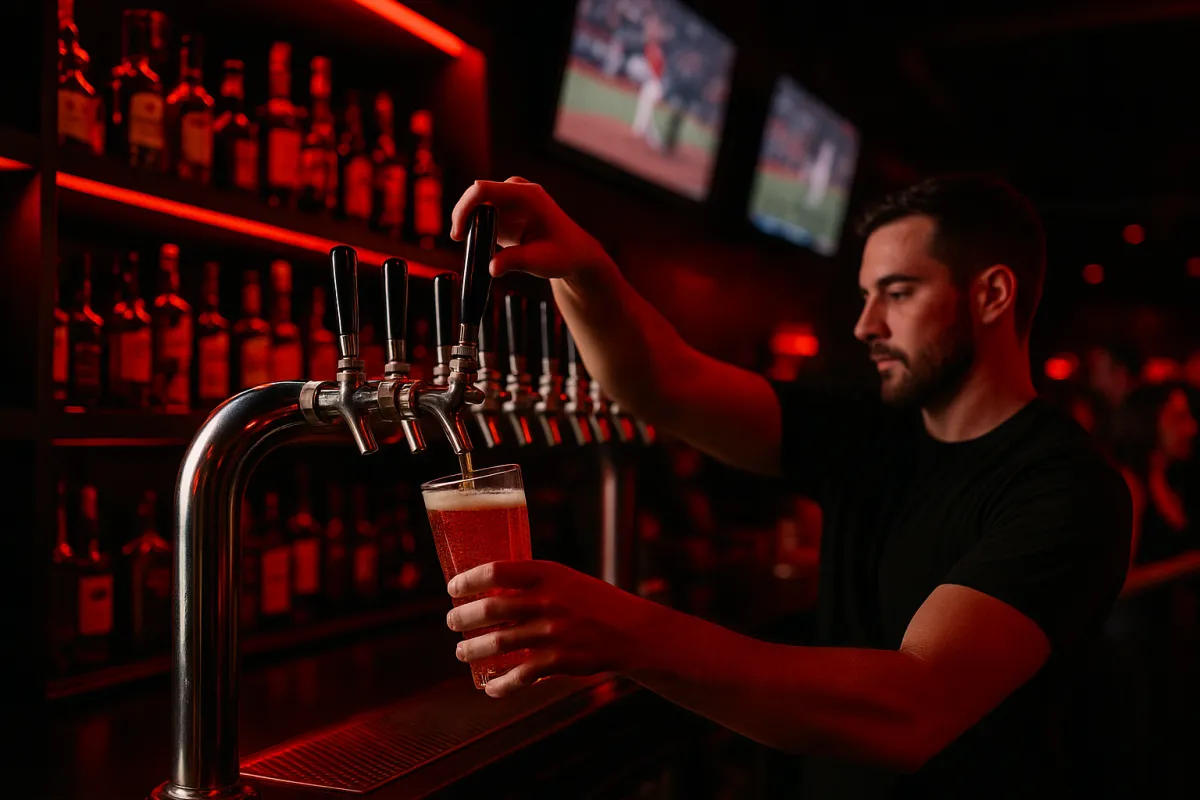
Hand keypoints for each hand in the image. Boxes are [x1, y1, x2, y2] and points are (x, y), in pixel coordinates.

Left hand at [446, 559, 662, 697]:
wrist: (631, 631)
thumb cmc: (594, 602)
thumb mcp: (566, 580)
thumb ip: (533, 584)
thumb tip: (490, 591)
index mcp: (548, 574)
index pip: (497, 571)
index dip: (469, 580)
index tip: (453, 588)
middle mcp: (548, 601)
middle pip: (490, 609)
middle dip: (463, 617)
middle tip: (452, 622)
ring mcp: (552, 632)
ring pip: (498, 642)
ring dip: (472, 649)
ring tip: (462, 652)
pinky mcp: (559, 660)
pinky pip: (519, 675)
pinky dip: (500, 684)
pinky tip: (489, 687)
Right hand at [450, 177, 615, 283]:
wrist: (574, 254)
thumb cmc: (564, 253)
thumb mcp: (541, 261)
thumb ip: (516, 261)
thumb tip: (492, 268)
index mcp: (527, 195)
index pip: (484, 189)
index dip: (465, 207)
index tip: (458, 231)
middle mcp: (516, 192)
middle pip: (476, 194)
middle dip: (463, 216)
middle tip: (459, 240)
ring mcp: (510, 200)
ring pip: (476, 205)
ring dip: (468, 223)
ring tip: (471, 245)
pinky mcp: (505, 213)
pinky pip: (481, 215)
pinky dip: (474, 228)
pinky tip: (477, 244)